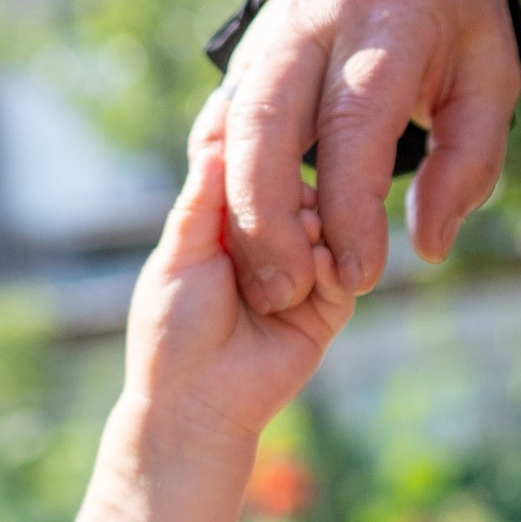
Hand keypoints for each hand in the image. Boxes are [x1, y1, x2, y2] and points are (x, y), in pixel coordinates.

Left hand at [125, 100, 352, 453]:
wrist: (199, 401)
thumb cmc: (174, 329)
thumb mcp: (180, 253)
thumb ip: (204, 195)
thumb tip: (219, 120)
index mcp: (224, 221)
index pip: (252, 166)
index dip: (259, 153)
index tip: (263, 136)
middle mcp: (267, 239)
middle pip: (297, 185)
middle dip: (287, 199)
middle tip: (269, 228)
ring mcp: (302, 268)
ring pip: (327, 218)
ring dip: (310, 229)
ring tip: (291, 257)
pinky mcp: (329, 302)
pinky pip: (346, 263)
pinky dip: (333, 260)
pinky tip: (317, 270)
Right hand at [219, 0, 520, 312]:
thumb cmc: (453, 22)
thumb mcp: (492, 79)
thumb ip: (469, 164)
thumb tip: (426, 247)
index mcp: (387, 22)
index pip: (354, 123)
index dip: (349, 207)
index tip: (358, 277)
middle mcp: (311, 25)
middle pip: (265, 123)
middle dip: (268, 217)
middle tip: (287, 291)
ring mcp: (265, 39)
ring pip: (226, 128)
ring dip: (236, 211)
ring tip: (263, 278)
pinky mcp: (240, 59)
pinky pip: (216, 129)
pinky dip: (223, 187)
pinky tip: (245, 235)